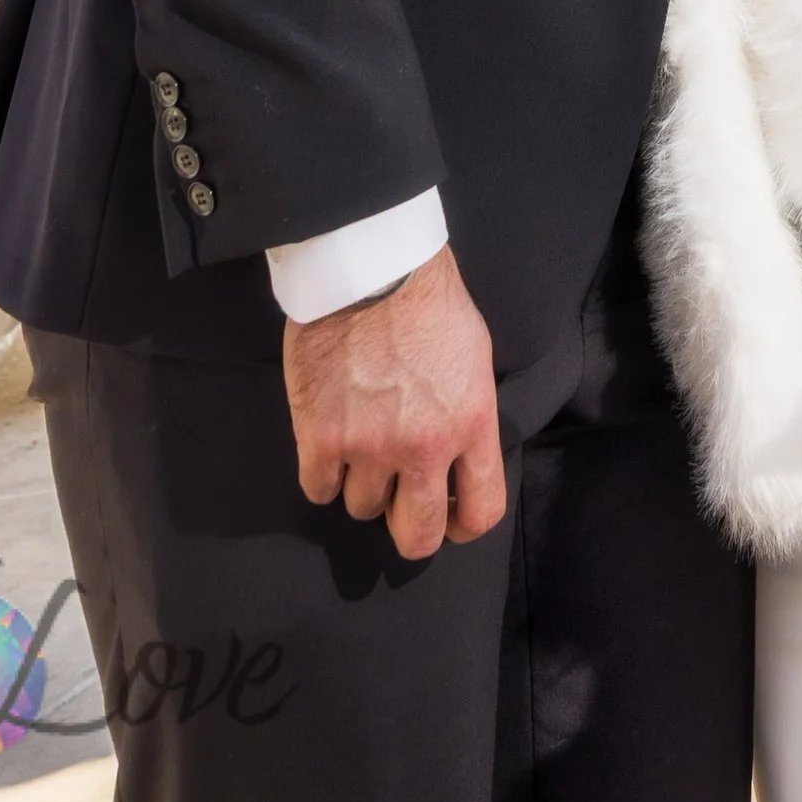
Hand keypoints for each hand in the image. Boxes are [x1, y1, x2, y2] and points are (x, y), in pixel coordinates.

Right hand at [283, 243, 503, 561]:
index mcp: (471, 424)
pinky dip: (323, 474)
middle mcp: (423, 447)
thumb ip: (469, 416)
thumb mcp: (474, 358)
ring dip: (361, 484)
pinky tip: (329, 442)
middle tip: (399, 503)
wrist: (369, 265)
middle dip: (410, 527)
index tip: (450, 520)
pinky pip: (319, 489)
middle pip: (418, 536)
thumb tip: (459, 458)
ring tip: (360, 444)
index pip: (481, 511)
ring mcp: (369, 446)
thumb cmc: (429, 301)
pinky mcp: (319, 437)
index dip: (464, 526)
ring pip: (362, 508)